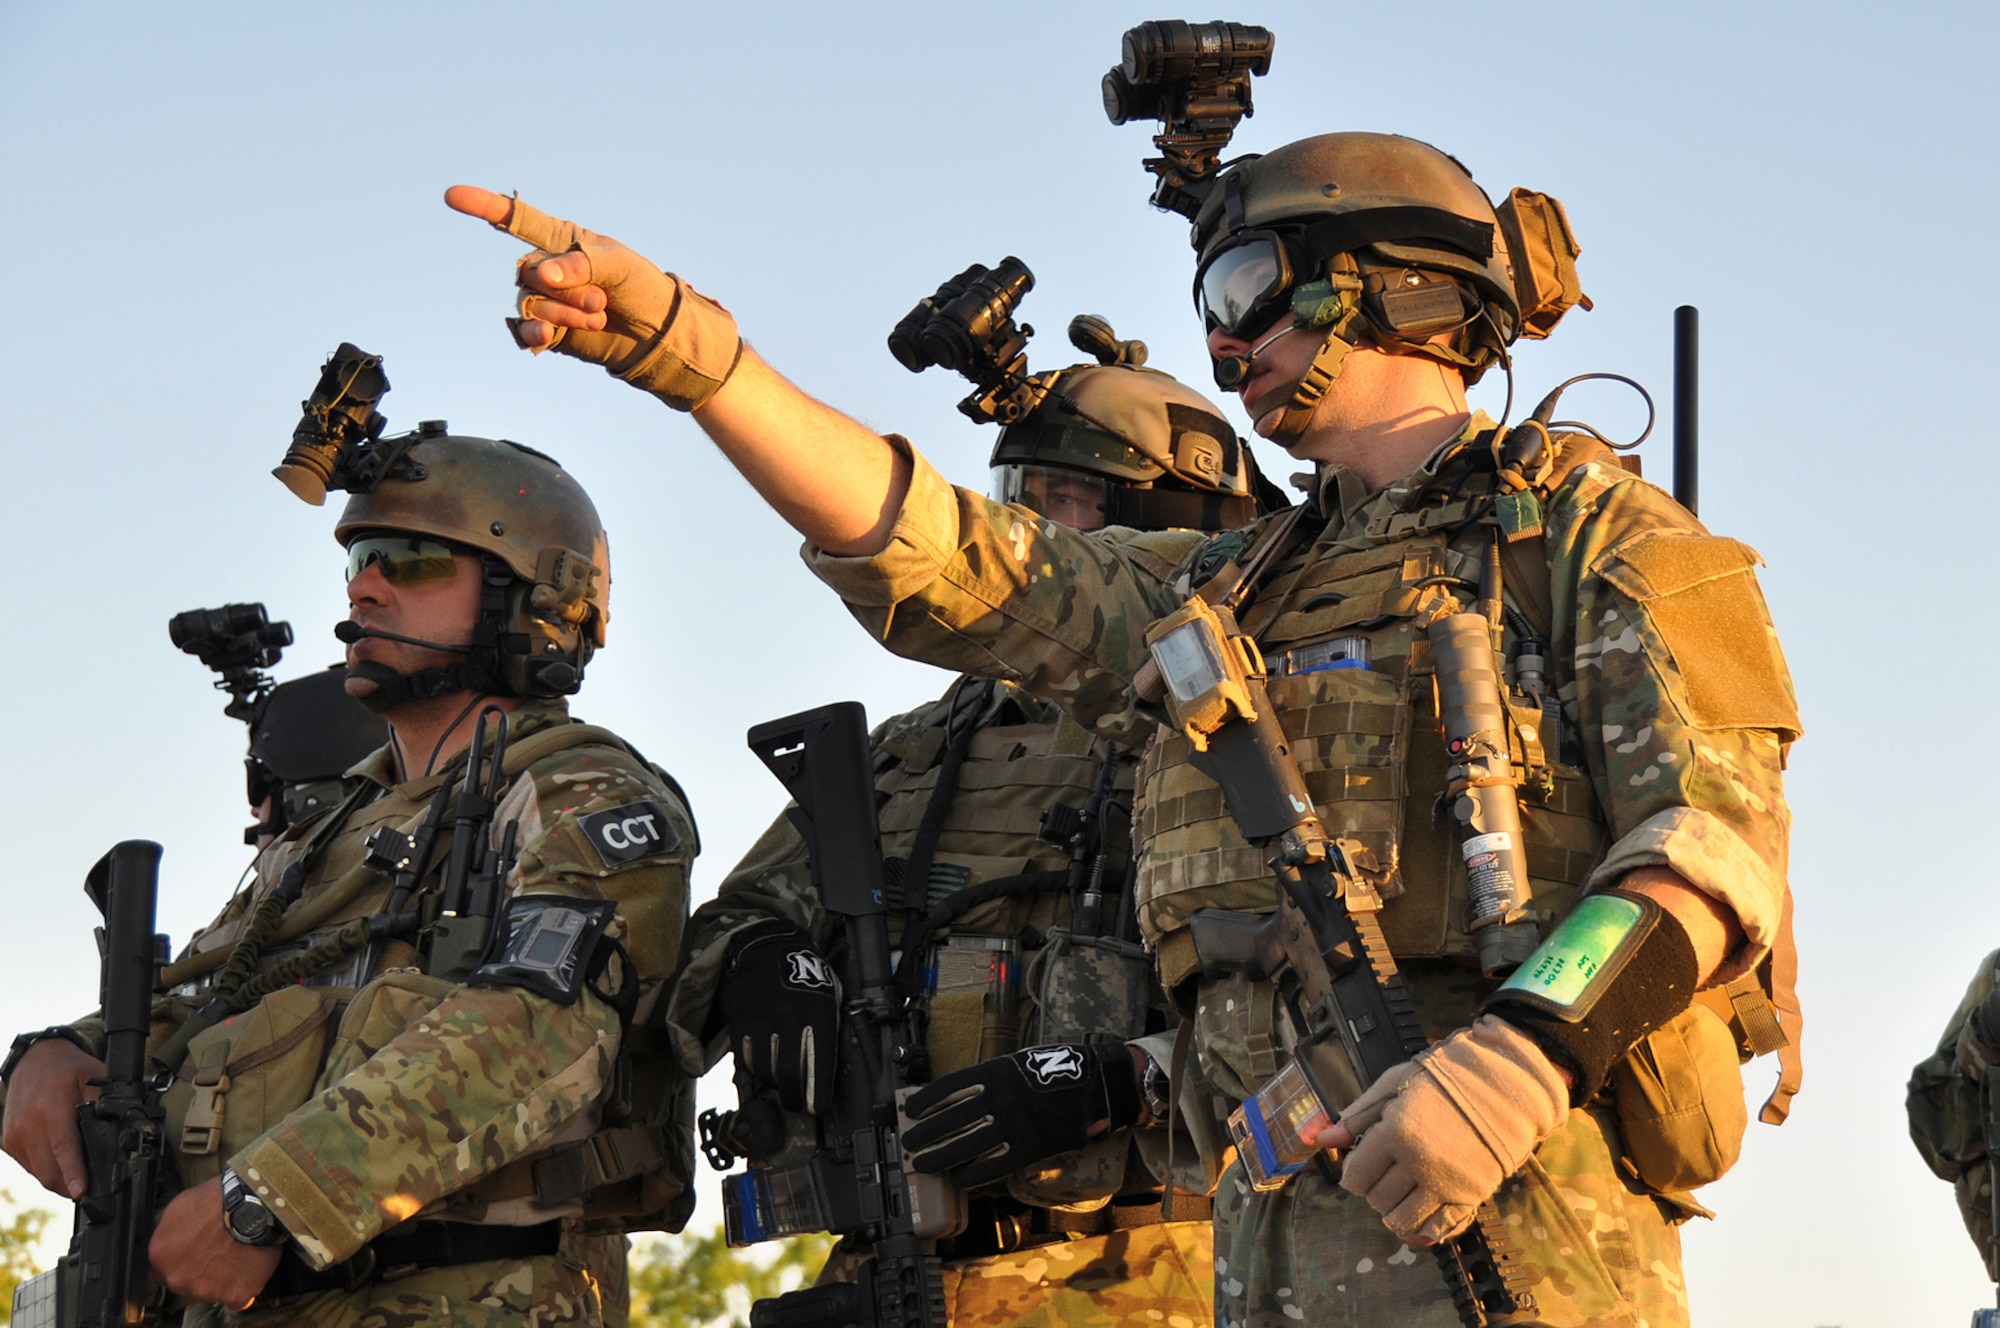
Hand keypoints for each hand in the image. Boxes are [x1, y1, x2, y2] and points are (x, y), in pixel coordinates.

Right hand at [1, 1038, 102, 1198]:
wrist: (34, 1059)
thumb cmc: (69, 1069)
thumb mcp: (94, 1077)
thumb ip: (104, 1104)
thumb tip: (117, 1129)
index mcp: (51, 1110)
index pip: (63, 1148)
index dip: (73, 1173)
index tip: (80, 1191)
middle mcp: (27, 1125)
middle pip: (48, 1170)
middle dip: (69, 1185)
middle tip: (90, 1188)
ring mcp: (14, 1135)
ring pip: (38, 1172)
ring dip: (57, 1180)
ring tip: (77, 1177)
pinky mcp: (8, 1141)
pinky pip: (29, 1165)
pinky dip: (45, 1169)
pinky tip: (60, 1162)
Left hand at [147, 1178, 282, 1310]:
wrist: (253, 1206)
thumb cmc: (218, 1201)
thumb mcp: (179, 1204)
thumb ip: (165, 1226)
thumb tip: (161, 1230)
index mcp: (160, 1257)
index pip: (159, 1271)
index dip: (177, 1261)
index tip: (190, 1254)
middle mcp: (178, 1278)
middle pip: (184, 1284)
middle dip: (197, 1272)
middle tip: (215, 1252)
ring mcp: (206, 1290)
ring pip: (209, 1292)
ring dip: (219, 1280)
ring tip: (236, 1256)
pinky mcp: (233, 1295)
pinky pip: (236, 1299)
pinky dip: (241, 1287)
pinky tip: (246, 1269)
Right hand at [442, 186, 739, 409]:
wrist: (656, 334)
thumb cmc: (641, 287)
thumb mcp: (619, 265)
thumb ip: (580, 264)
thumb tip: (541, 276)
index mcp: (561, 241)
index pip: (516, 220)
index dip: (483, 206)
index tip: (451, 196)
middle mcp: (547, 269)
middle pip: (528, 274)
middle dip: (565, 289)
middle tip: (601, 300)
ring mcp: (545, 301)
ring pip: (529, 304)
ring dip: (563, 313)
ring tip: (598, 315)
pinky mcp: (548, 333)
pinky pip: (524, 331)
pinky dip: (535, 334)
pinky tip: (548, 338)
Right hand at [720, 922, 839, 1114]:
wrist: (770, 946)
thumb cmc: (807, 973)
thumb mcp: (829, 997)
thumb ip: (829, 1029)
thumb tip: (829, 1066)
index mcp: (820, 1016)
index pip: (820, 1067)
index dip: (818, 1095)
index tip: (818, 1107)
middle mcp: (791, 1022)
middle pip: (789, 1076)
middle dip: (793, 1097)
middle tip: (796, 1103)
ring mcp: (763, 1022)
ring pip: (765, 1070)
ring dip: (772, 1082)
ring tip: (779, 1081)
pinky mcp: (742, 1022)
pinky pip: (745, 1057)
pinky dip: (753, 1068)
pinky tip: (761, 1067)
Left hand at [902, 1044, 1140, 1187]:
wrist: (1099, 1085)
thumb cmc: (1061, 1068)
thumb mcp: (1022, 1062)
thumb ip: (995, 1078)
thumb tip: (965, 1095)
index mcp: (997, 1072)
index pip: (951, 1086)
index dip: (928, 1099)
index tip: (910, 1109)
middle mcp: (1002, 1098)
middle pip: (953, 1120)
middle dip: (927, 1133)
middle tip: (909, 1144)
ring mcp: (1016, 1125)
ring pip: (969, 1145)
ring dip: (942, 1156)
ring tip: (923, 1163)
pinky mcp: (1032, 1147)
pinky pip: (996, 1165)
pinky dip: (974, 1174)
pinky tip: (959, 1180)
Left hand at [1324, 1016, 1566, 1245]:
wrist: (1501, 1087)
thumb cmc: (1442, 1080)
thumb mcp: (1393, 1085)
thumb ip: (1357, 1116)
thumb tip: (1322, 1139)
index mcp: (1396, 1132)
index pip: (1356, 1177)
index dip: (1354, 1172)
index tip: (1362, 1163)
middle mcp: (1420, 1162)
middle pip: (1378, 1200)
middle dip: (1374, 1190)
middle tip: (1384, 1173)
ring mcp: (1447, 1182)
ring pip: (1404, 1220)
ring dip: (1395, 1211)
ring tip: (1400, 1192)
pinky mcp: (1471, 1195)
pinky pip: (1440, 1228)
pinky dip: (1424, 1230)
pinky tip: (1418, 1221)